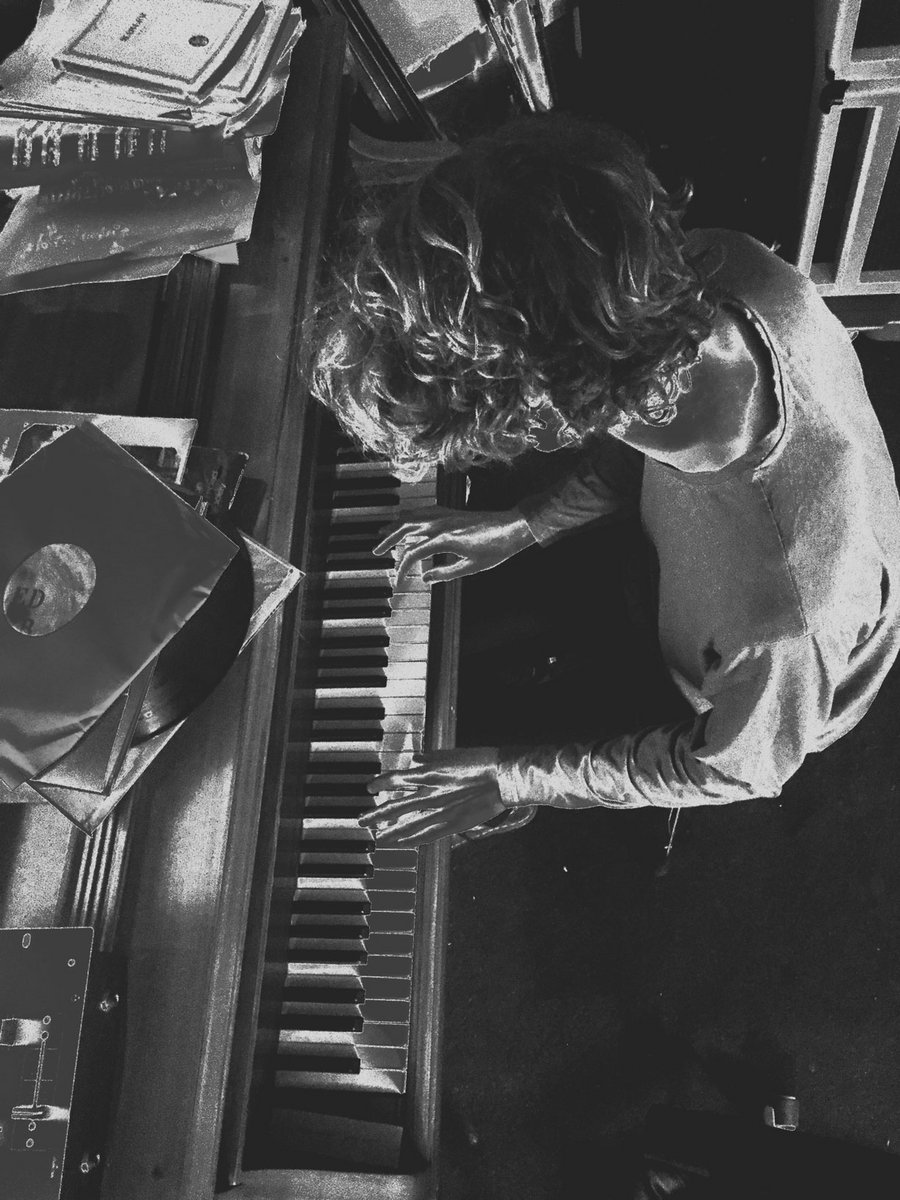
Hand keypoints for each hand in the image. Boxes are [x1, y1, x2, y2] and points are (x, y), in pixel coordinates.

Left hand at [361, 748, 507, 845]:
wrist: (501, 776)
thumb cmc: (479, 761)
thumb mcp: (450, 753)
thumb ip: (430, 757)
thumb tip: (414, 759)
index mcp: (429, 772)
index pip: (395, 780)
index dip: (380, 784)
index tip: (370, 789)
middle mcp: (430, 793)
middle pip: (395, 806)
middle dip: (376, 814)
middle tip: (362, 820)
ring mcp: (440, 810)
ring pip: (407, 824)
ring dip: (390, 831)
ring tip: (377, 837)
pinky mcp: (452, 823)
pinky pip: (426, 834)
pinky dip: (411, 839)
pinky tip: (402, 843)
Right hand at [373, 506, 535, 585]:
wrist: (512, 528)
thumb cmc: (495, 549)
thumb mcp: (470, 568)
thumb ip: (444, 574)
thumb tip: (424, 579)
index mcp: (443, 539)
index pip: (413, 554)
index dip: (402, 570)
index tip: (399, 582)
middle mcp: (441, 524)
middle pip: (405, 530)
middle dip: (388, 541)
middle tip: (376, 551)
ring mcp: (445, 515)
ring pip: (412, 517)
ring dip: (396, 525)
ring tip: (383, 532)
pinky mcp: (451, 511)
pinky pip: (424, 511)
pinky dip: (411, 516)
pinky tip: (407, 520)